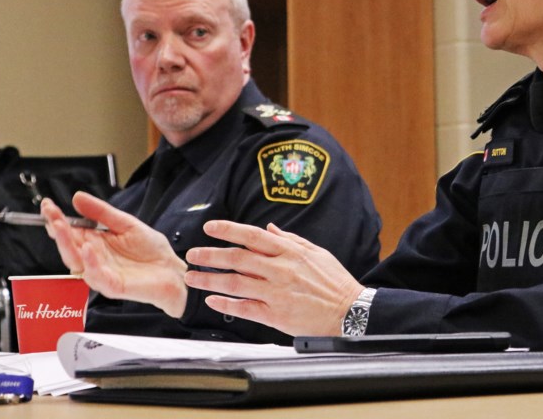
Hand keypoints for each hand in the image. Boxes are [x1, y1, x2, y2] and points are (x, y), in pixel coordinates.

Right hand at [40, 192, 188, 317]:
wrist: (173, 269)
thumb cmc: (151, 250)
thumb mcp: (126, 223)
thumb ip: (102, 212)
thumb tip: (77, 197)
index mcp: (95, 243)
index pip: (70, 231)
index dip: (57, 219)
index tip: (47, 205)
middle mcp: (93, 259)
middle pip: (68, 246)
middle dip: (57, 230)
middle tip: (51, 215)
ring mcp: (101, 273)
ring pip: (77, 262)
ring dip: (67, 245)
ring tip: (61, 227)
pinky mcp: (113, 285)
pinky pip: (97, 276)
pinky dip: (90, 262)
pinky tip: (88, 248)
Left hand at [185, 222, 363, 336]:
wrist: (349, 311)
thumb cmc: (334, 282)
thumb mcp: (316, 253)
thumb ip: (290, 240)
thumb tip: (269, 228)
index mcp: (290, 252)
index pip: (252, 236)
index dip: (228, 230)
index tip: (209, 228)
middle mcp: (280, 270)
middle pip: (238, 259)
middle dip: (210, 255)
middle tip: (192, 254)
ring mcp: (276, 293)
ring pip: (236, 283)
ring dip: (210, 279)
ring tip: (192, 277)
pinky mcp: (276, 315)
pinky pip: (245, 308)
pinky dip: (226, 304)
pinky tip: (212, 301)